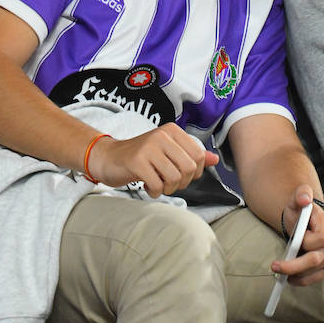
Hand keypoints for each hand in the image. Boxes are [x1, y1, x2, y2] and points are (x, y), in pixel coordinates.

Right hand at [86, 123, 217, 196]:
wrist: (108, 157)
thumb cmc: (141, 157)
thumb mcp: (167, 152)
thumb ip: (190, 155)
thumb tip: (214, 159)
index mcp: (172, 131)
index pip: (198, 156)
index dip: (194, 172)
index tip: (181, 174)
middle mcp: (162, 135)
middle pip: (188, 168)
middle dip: (182, 183)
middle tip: (168, 182)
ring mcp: (149, 147)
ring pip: (175, 178)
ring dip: (168, 188)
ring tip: (157, 184)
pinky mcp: (137, 162)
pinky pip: (158, 185)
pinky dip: (155, 192)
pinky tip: (147, 186)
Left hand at [272, 185, 323, 286]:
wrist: (304, 222)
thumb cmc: (300, 212)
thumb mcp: (296, 200)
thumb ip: (301, 194)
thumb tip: (304, 199)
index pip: (320, 239)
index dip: (305, 242)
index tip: (292, 241)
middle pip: (316, 259)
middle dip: (294, 266)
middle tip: (275, 267)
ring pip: (315, 271)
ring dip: (296, 274)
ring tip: (280, 272)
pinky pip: (317, 277)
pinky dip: (303, 280)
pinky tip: (291, 279)